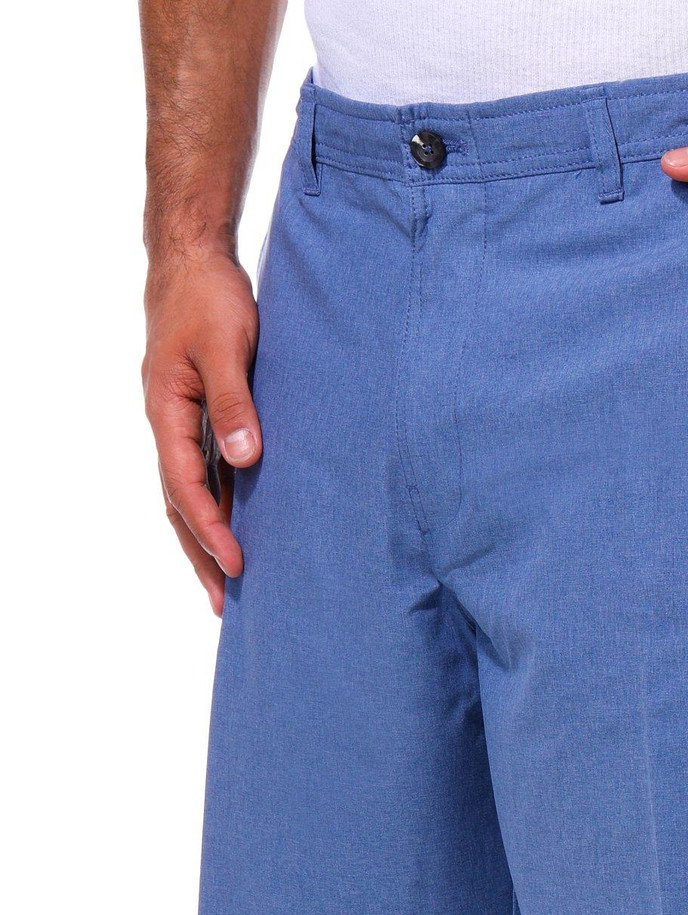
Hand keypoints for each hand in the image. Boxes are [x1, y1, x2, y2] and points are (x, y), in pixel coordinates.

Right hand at [142, 253, 260, 613]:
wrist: (193, 260)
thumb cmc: (209, 298)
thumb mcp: (226, 347)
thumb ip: (234, 403)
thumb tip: (245, 461)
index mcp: (166, 413)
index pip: (186, 487)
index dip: (211, 531)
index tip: (238, 565)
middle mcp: (168, 424)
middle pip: (180, 504)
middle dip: (202, 555)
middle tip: (227, 604)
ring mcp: (181, 422)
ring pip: (190, 493)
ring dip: (207, 537)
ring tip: (230, 582)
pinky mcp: (199, 414)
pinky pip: (205, 472)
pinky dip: (218, 505)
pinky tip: (238, 527)